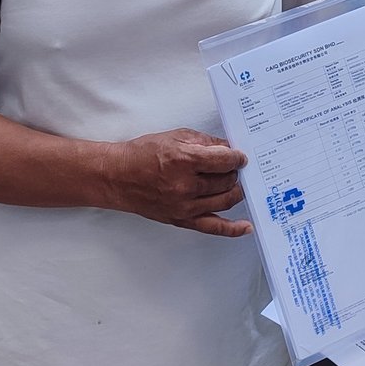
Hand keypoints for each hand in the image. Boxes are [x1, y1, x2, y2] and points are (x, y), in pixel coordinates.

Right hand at [101, 128, 251, 237]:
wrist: (118, 177)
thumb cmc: (142, 155)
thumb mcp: (175, 137)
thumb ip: (205, 142)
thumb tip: (228, 148)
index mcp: (185, 160)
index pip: (225, 160)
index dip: (237, 157)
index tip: (240, 156)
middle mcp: (186, 185)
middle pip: (227, 181)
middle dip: (234, 172)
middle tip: (234, 167)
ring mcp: (185, 206)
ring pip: (225, 200)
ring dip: (235, 191)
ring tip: (234, 183)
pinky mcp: (182, 220)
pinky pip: (213, 227)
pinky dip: (233, 228)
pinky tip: (246, 226)